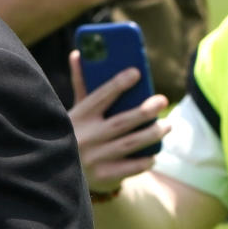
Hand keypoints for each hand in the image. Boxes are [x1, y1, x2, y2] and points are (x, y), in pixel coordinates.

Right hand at [67, 51, 168, 193]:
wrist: (60, 174)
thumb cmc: (75, 133)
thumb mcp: (75, 112)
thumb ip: (81, 85)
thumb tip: (78, 53)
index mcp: (76, 117)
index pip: (99, 97)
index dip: (118, 84)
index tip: (136, 72)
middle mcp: (84, 137)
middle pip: (121, 122)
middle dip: (145, 110)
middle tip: (162, 100)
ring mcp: (94, 158)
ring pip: (131, 143)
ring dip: (153, 133)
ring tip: (167, 125)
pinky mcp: (104, 176)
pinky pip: (133, 167)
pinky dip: (146, 159)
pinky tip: (154, 153)